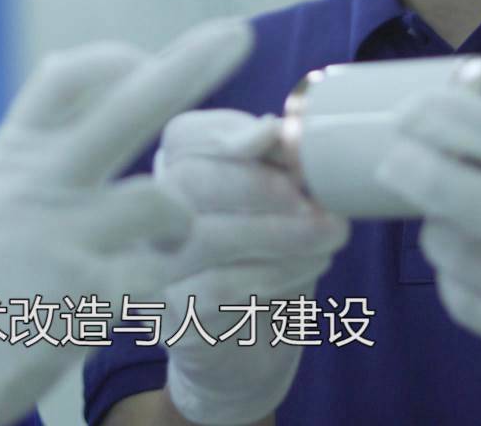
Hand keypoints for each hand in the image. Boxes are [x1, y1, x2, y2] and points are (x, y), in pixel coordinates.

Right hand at [0, 18, 254, 425]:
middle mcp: (39, 187)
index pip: (65, 80)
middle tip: (237, 34)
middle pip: (125, 110)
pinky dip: (162, 280)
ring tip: (171, 240)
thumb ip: (33, 138)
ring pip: (163, 202)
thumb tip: (79, 66)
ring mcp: (64, 241)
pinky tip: (142, 295)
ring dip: (183, 219)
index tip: (146, 60)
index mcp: (14, 157)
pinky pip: (158, 274)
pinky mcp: (87, 298)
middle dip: (187, 68)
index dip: (115, 61)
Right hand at [154, 111, 349, 424]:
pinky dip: (278, 274)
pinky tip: (311, 267)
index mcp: (176, 173)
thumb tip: (276, 129)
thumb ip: (276, 163)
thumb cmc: (265, 261)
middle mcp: (150, 216)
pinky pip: (222, 289)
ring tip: (330, 233)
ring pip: (207, 237)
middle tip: (314, 199)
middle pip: (188, 181)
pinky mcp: (174, 316)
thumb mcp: (277, 203)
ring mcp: (155, 268)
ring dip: (282, 233)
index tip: (275, 135)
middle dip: (259, 185)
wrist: (245, 351)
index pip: (184, 137)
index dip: (226, 134)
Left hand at [373, 89, 480, 420]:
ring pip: (454, 252)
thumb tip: (471, 101)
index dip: (463, 121)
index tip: (415, 106)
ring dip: (434, 221)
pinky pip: (456, 295)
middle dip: (421, 172)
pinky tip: (471, 256)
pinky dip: (450, 269)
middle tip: (392, 152)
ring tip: (448, 207)